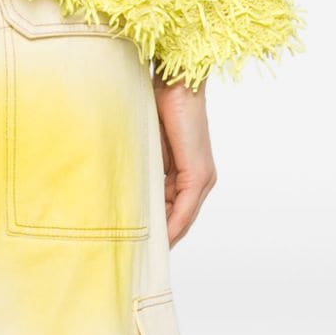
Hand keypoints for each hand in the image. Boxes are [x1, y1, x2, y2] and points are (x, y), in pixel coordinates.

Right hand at [152, 70, 216, 245]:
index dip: (161, 226)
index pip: (176, 208)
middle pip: (181, 217)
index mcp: (191, 171)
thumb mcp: (152, 144)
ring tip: (143, 249)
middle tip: (139, 251)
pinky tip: (159, 237)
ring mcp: (202, 177)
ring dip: (165, 233)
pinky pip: (184, 208)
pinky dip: (172, 224)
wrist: (176, 83)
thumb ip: (150, 168)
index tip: (143, 240)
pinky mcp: (197, 173)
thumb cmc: (161, 105)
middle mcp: (202, 178)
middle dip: (162, 235)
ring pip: (183, 216)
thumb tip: (133, 187)